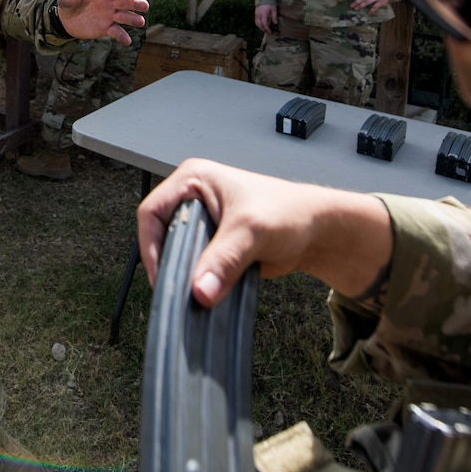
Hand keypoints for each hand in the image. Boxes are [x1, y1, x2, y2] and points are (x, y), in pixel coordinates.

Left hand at [56, 0, 147, 43]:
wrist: (65, 19)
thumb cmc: (69, 1)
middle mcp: (110, 3)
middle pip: (126, 2)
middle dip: (136, 4)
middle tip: (145, 6)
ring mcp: (110, 16)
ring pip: (125, 17)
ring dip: (133, 19)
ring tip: (141, 22)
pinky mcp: (107, 29)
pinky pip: (117, 32)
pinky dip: (122, 36)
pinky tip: (127, 41)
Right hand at [137, 159, 391, 307]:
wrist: (319, 232)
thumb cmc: (291, 213)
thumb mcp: (252, 231)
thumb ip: (224, 260)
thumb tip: (200, 291)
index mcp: (194, 179)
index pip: (152, 212)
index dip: (152, 245)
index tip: (163, 276)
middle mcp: (193, 197)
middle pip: (161, 235)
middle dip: (170, 263)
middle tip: (178, 289)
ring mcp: (202, 222)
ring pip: (177, 254)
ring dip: (184, 274)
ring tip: (193, 292)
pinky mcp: (213, 244)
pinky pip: (194, 266)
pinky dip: (197, 280)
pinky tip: (205, 292)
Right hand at [254, 3, 278, 33]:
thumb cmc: (270, 3)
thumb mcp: (274, 9)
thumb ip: (274, 16)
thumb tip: (275, 24)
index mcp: (263, 14)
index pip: (264, 24)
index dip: (267, 29)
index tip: (270, 32)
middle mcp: (258, 14)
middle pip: (259, 25)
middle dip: (263, 29)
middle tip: (268, 32)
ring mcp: (256, 14)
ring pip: (256, 23)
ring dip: (260, 28)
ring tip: (265, 29)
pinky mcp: (255, 13)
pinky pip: (256, 21)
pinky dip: (259, 24)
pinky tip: (262, 25)